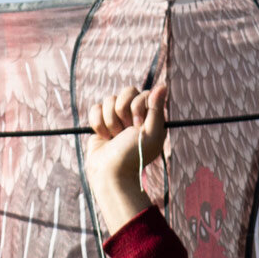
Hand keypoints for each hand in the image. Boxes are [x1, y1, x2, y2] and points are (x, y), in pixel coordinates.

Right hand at [83, 86, 167, 230]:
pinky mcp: (100, 122)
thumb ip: (156, 109)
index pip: (142, 93)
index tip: (136, 125)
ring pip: (108, 100)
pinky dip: (97, 123)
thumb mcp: (151, 133)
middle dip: (122, 113)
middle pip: (125, 92)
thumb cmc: (134, 155)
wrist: (111, 172)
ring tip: (114, 137)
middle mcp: (133, 114)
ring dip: (110, 121)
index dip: (136, 107)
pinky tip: (104, 136)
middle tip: (124, 132)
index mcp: (149, 115)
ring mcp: (116, 117)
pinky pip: (95, 108)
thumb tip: (163, 85)